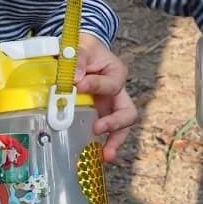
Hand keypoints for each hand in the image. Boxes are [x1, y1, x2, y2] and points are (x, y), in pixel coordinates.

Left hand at [76, 36, 137, 161]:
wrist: (82, 53)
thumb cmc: (84, 48)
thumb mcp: (81, 47)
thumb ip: (78, 59)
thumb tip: (74, 79)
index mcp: (117, 73)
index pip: (112, 84)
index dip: (96, 86)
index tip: (79, 85)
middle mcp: (118, 93)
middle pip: (127, 112)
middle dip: (116, 124)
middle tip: (98, 128)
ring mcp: (109, 107)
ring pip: (121, 127)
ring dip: (115, 141)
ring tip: (106, 156)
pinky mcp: (99, 115)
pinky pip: (105, 132)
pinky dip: (102, 144)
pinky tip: (94, 156)